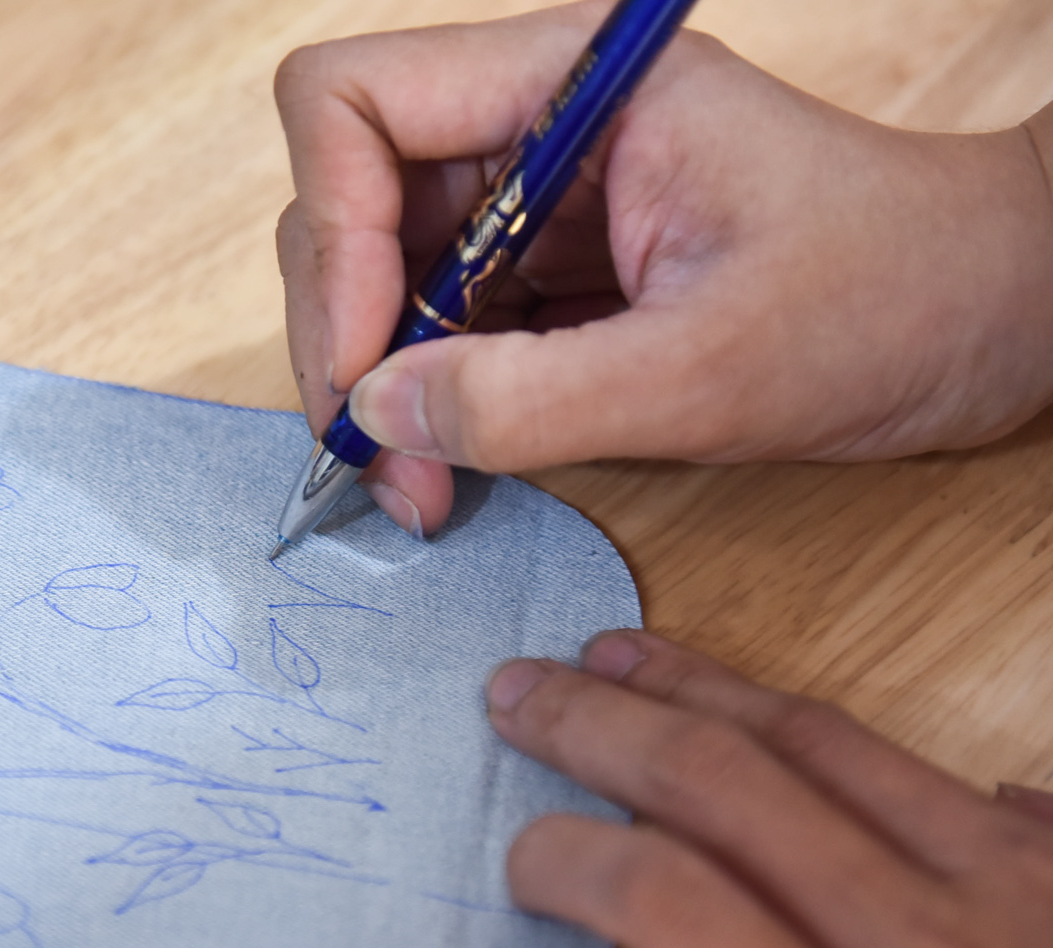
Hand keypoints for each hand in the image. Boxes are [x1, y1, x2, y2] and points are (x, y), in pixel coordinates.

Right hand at [274, 3, 1052, 534]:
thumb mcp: (708, 369)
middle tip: (377, 464)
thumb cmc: (891, 299)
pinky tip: (445, 470)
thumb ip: (529, 398)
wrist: (991, 317)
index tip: (369, 366)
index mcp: (568, 86)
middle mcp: (530, 126)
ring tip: (416, 487)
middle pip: (342, 199)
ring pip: (376, 275)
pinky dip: (421, 404)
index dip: (334, 235)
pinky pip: (434, 327)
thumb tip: (378, 417)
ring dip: (375, 387)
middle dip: (345, 335)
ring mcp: (531, 200)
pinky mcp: (544, 272)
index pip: (352, 104)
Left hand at [486, 630, 1052, 947]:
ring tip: (524, 855)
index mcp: (1016, 898)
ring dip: (572, 856)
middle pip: (725, 794)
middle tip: (511, 699)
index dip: (690, 685)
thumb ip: (1049, 874)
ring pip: (678, 910)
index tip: (603, 657)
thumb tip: (988, 800)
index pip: (815, 747)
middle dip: (598, 725)